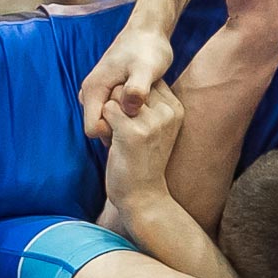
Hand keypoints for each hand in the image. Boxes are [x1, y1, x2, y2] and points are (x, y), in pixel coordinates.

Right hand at [80, 24, 172, 138]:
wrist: (148, 31)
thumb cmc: (148, 48)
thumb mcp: (146, 69)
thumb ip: (137, 89)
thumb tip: (129, 109)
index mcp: (93, 89)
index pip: (93, 129)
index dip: (113, 132)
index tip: (134, 122)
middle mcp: (91, 92)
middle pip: (99, 127)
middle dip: (119, 128)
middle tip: (143, 117)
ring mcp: (99, 92)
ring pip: (107, 121)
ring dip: (124, 122)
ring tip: (145, 110)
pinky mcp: (108, 92)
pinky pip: (114, 113)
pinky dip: (127, 114)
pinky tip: (144, 106)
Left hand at [102, 80, 184, 212]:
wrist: (143, 197)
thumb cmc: (144, 161)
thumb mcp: (157, 130)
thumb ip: (150, 106)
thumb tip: (129, 81)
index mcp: (175, 110)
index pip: (149, 81)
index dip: (132, 94)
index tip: (129, 115)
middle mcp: (166, 113)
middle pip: (131, 84)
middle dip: (118, 100)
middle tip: (117, 124)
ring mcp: (150, 122)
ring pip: (118, 94)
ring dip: (109, 111)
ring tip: (114, 132)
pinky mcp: (131, 132)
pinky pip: (107, 109)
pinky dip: (102, 123)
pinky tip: (109, 140)